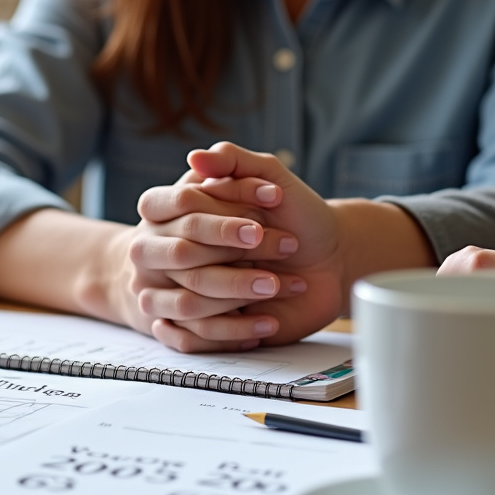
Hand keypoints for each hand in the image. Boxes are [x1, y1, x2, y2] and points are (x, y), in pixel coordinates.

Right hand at [125, 171, 303, 351]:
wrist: (324, 260)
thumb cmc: (294, 216)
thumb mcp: (270, 177)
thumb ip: (234, 162)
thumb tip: (195, 157)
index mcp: (178, 210)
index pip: (184, 204)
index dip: (226, 207)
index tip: (275, 201)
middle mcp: (170, 249)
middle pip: (182, 254)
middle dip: (235, 251)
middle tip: (282, 246)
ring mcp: (177, 288)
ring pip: (189, 300)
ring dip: (238, 291)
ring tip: (278, 284)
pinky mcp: (191, 325)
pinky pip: (194, 337)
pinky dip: (233, 331)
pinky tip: (266, 321)